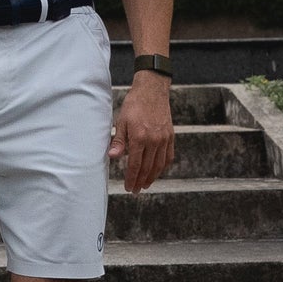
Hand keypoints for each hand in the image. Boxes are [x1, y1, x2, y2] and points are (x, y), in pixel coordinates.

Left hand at [108, 73, 173, 193]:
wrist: (152, 91)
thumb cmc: (134, 105)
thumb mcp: (121, 122)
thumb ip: (119, 141)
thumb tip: (112, 157)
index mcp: (140, 138)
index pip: (135, 165)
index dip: (131, 178)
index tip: (128, 187)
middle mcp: (154, 140)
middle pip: (148, 168)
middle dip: (141, 181)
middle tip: (135, 190)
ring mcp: (164, 139)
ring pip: (159, 164)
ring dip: (152, 177)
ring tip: (145, 185)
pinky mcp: (170, 136)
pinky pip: (168, 156)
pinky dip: (163, 166)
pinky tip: (157, 171)